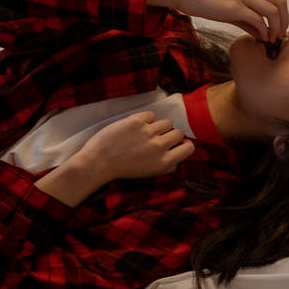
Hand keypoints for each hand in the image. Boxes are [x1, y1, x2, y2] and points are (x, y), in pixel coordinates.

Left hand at [36, 111, 195, 204]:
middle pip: (178, 133)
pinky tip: (136, 126)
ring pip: (166, 122)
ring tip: (146, 131)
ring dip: (159, 126)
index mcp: (164, 163)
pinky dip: (146, 119)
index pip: (189, 148)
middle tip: (158, 138)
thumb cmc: (123, 170)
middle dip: (170, 134)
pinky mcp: (136, 121)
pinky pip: (151, 114)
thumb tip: (176, 156)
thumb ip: (166, 166)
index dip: (183, 144)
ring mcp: (148, 132)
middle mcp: (159, 147)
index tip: (176, 144)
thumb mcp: (150, 173)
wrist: (99, 163)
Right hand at [148, 0, 288, 43]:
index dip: (283, 16)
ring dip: (275, 28)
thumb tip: (261, 32)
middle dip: (283, 23)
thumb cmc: (205, 0)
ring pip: (272, 11)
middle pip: (279, 4)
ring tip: (270, 40)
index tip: (279, 30)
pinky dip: (263, 31)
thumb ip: (247, 18)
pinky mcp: (233, 7)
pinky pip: (257, 19)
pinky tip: (260, 38)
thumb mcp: (229, 6)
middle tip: (278, 37)